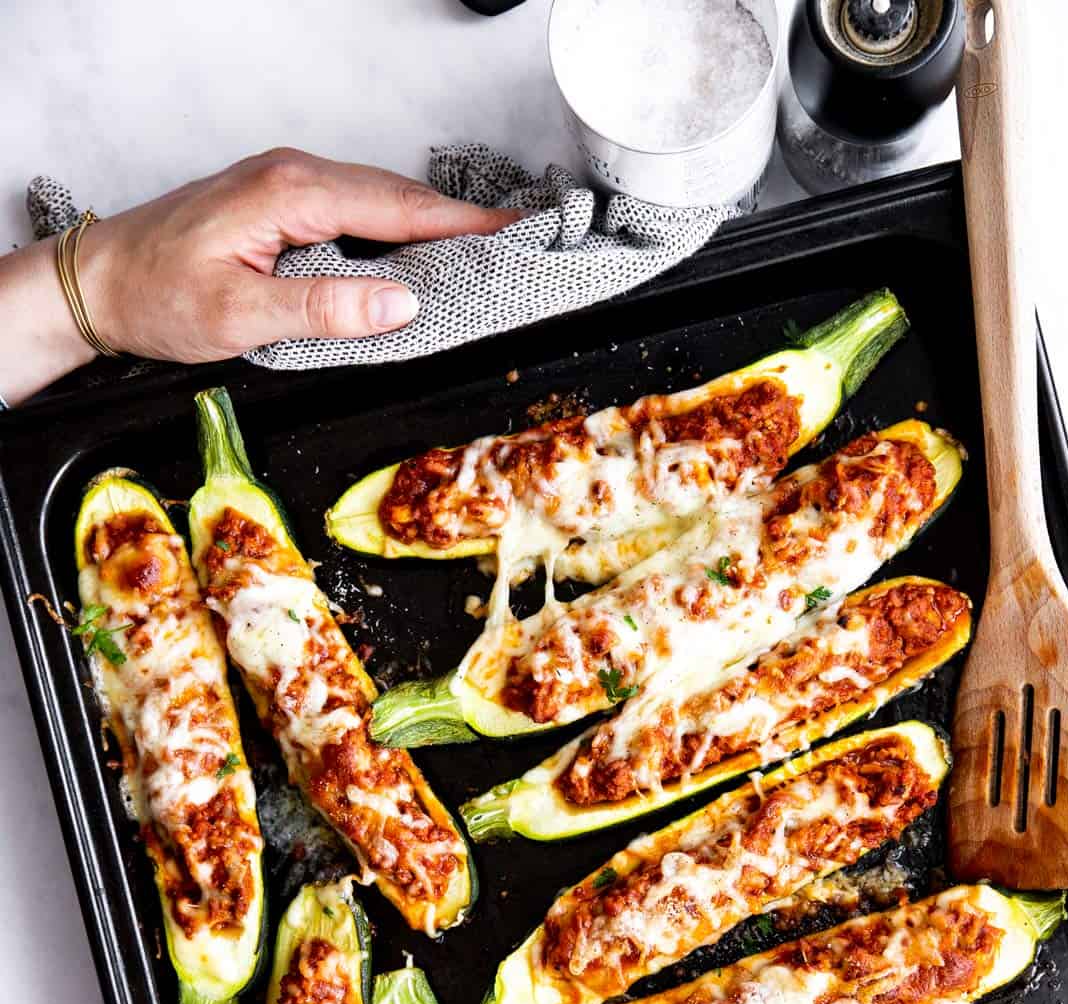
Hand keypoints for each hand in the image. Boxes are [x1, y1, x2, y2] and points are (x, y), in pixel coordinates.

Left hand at [0, 148, 517, 402]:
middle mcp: (294, 176)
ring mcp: (287, 185)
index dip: (466, 227)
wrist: (98, 282)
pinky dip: (396, 229)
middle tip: (522, 246)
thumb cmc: (158, 296)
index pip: (400, 208)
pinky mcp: (279, 204)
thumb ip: (324, 308)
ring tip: (486, 253)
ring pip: (380, 202)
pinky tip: (417, 254)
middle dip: (464, 222)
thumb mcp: (240, 315)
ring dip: (432, 226)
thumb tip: (402, 304)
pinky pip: (355, 210)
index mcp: (293, 193)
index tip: (520, 237)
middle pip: (400, 197)